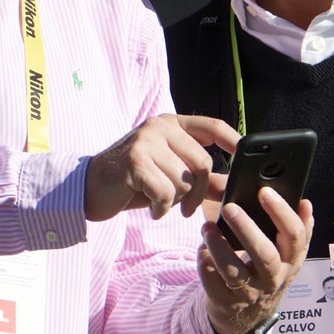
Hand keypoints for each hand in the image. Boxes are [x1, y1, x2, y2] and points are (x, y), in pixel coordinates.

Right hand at [85, 114, 235, 222]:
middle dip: (199, 193)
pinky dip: (161, 208)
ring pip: (184, 181)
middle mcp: (158, 127)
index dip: (233, 141)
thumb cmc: (131, 182)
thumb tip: (233, 186)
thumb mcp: (169, 176)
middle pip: (202, 163)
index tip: (246, 156)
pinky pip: (165, 192)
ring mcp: (145, 142)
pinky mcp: (135, 161)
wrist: (88, 188)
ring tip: (158, 201)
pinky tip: (151, 209)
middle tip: (187, 209)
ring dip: (175, 201)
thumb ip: (202, 179)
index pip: (211, 126)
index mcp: (170, 124)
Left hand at [199, 188, 313, 333]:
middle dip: (246, 228)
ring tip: (207, 227)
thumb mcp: (284, 256)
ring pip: (233, 270)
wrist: (246, 315)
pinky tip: (202, 249)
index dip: (282, 212)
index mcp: (291, 261)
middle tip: (230, 207)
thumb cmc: (264, 273)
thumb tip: (305, 203)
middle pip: (264, 254)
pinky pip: (212, 280)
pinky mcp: (226, 302)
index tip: (265, 191)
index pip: (295, 236)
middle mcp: (273, 279)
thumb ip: (295, 230)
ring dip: (218, 245)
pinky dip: (204, 262)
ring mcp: (249, 293)